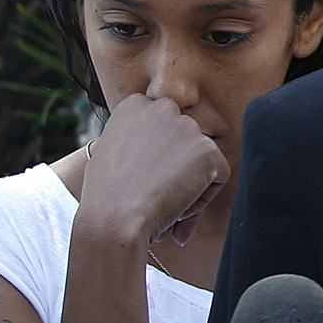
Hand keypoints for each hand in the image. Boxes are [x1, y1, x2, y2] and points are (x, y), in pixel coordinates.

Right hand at [79, 92, 226, 249]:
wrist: (113, 217)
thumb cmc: (103, 195)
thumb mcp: (108, 153)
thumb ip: (134, 141)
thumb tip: (154, 149)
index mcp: (134, 105)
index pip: (163, 124)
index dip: (158, 154)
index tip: (146, 175)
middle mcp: (162, 108)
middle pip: (185, 141)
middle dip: (178, 167)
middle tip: (157, 193)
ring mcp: (187, 127)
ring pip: (201, 160)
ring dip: (188, 184)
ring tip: (161, 205)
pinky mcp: (208, 149)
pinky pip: (218, 176)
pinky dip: (202, 197)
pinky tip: (177, 208)